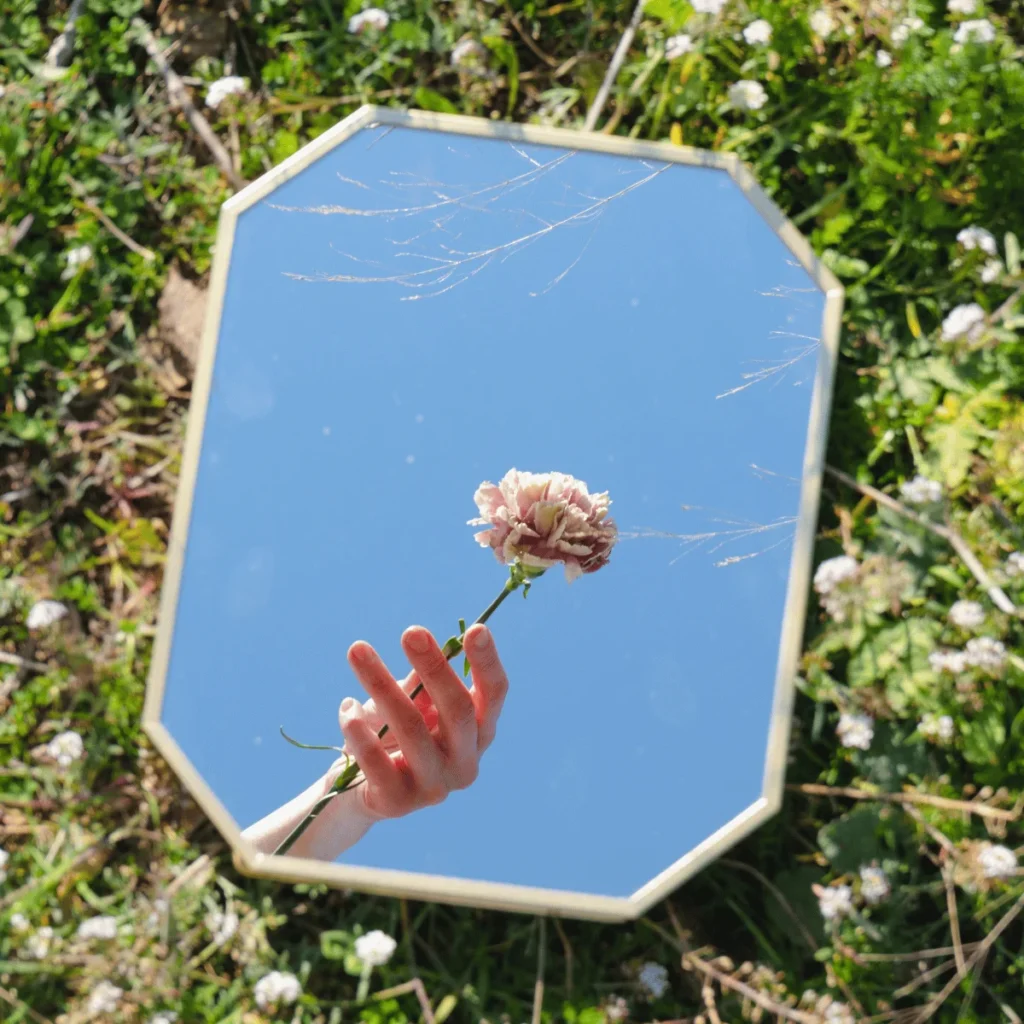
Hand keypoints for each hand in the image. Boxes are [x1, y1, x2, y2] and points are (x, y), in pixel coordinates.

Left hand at [334, 623, 508, 820]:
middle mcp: (465, 762)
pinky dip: (359, 731)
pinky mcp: (399, 803)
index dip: (487, 663)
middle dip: (434, 667)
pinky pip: (377, 762)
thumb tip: (421, 645)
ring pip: (412, 729)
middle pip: (457, 711)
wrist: (360, 789)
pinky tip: (346, 705)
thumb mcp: (412, 702)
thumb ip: (420, 681)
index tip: (475, 629)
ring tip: (357, 650)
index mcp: (478, 732)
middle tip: (411, 631)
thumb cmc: (394, 733)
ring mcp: (435, 787)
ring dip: (382, 685)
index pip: (493, 694)